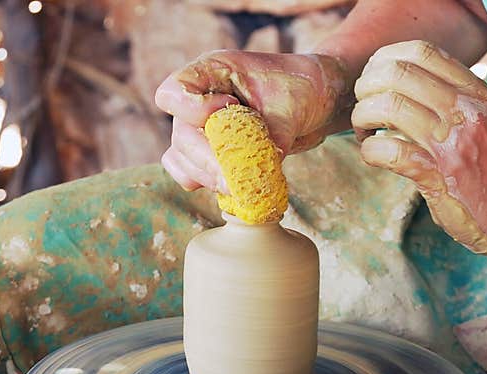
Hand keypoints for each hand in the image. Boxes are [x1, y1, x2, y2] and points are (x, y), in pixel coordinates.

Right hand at [154, 50, 350, 191]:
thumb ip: (273, 137)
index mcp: (213, 73)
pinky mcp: (209, 152)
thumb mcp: (292, 106)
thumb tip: (257, 177)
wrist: (313, 100)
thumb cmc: (301, 89)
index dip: (193, 109)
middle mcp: (199, 100)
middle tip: (235, 180)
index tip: (231, 106)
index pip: (174, 92)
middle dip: (208, 161)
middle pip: (181, 137)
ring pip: (183, 160)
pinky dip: (206, 183)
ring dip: (209, 177)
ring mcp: (200, 128)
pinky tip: (232, 188)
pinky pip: (189, 173)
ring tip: (240, 186)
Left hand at [351, 40, 486, 261]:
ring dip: (363, 118)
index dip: (386, 60)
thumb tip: (393, 84)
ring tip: (364, 132)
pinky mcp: (436, 175)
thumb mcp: (477, 118)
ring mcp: (450, 142)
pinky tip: (373, 155)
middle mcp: (463, 110)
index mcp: (472, 90)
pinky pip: (388, 151)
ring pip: (389, 107)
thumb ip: (445, 97)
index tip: (374, 80)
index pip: (421, 51)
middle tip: (362, 107)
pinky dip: (370, 150)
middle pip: (398, 73)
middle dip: (366, 87)